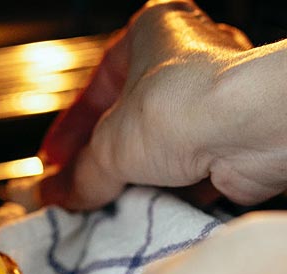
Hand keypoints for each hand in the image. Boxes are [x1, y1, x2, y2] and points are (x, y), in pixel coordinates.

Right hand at [9, 0, 286, 209]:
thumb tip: (60, 195)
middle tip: (75, 185)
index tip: (53, 161)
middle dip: (100, 158)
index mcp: (153, 32)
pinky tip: (142, 209)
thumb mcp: (108, 146)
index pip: (96, 87)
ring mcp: (213, 102)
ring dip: (132, 178)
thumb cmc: (183, 106)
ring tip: (105, 202)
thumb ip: (81, 174)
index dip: (69, 130)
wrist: (251, 133)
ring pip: (157, 148)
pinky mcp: (232, 140)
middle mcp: (187, 61)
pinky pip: (185, 171)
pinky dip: (163, 192)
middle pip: (126, 119)